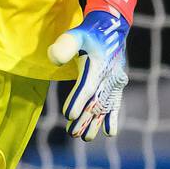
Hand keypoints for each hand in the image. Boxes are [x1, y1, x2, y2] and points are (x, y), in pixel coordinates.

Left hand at [48, 5, 129, 141]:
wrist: (111, 30)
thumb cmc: (88, 34)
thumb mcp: (76, 35)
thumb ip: (65, 45)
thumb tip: (54, 59)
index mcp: (98, 66)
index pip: (86, 87)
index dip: (77, 101)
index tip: (69, 115)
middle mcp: (108, 77)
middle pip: (94, 102)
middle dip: (84, 119)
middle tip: (73, 133)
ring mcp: (113, 83)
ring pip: (103, 107)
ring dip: (95, 123)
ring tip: (84, 137)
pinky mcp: (115, 87)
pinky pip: (114, 104)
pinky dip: (112, 118)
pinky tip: (109, 133)